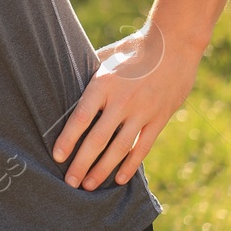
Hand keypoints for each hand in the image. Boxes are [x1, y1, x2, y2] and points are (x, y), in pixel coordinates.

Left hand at [54, 23, 201, 190]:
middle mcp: (121, 101)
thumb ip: (88, 73)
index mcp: (103, 84)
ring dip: (102, 169)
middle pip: (97, 139)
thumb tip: (67, 84)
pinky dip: (130, 164)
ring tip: (89, 185)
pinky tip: (119, 178)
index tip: (57, 157)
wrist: (174, 45)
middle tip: (69, 182)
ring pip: (118, 148)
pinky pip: (142, 147)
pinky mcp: (159, 118)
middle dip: (81, 163)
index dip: (67, 140)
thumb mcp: (106, 57)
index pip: (80, 118)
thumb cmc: (133, 49)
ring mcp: (142, 112)